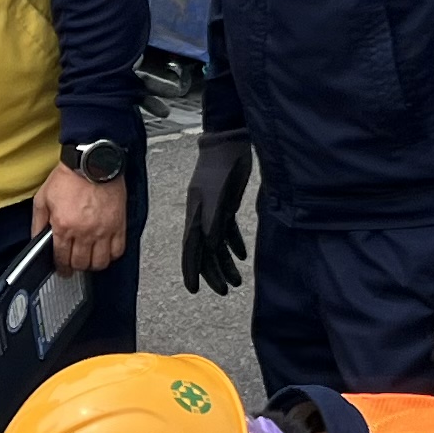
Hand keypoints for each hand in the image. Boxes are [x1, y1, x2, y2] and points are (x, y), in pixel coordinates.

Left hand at [38, 164, 126, 274]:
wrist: (93, 161)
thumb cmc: (70, 176)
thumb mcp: (43, 198)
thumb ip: (38, 222)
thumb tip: (35, 239)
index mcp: (63, 226)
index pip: (61, 258)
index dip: (61, 267)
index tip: (62, 269)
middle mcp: (84, 232)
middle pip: (81, 263)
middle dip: (75, 267)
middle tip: (74, 264)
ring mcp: (103, 230)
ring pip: (100, 262)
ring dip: (93, 264)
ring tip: (89, 259)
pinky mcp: (118, 225)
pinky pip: (118, 251)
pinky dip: (111, 256)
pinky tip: (105, 251)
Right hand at [181, 131, 252, 297]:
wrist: (228, 141)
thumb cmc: (221, 166)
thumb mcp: (218, 194)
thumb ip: (213, 220)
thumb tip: (210, 247)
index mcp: (196, 215)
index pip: (191, 249)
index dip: (192, 270)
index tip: (194, 290)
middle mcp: (202, 216)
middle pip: (205, 251)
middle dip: (213, 273)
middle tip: (224, 291)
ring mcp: (214, 210)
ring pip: (218, 244)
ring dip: (226, 263)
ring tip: (237, 281)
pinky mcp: (227, 204)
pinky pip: (228, 230)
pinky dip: (234, 244)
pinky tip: (242, 256)